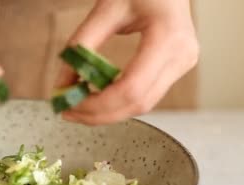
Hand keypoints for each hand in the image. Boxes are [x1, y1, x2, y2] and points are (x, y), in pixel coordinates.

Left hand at [55, 0, 198, 124]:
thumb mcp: (106, 9)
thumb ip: (81, 44)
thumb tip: (61, 85)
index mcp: (168, 37)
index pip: (130, 88)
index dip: (98, 104)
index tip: (70, 105)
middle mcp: (181, 55)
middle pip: (138, 103)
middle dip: (100, 114)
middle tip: (68, 112)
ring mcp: (182, 64)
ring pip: (143, 105)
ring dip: (108, 112)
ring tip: (78, 107)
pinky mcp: (176, 68)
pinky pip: (146, 95)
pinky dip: (119, 102)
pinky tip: (97, 98)